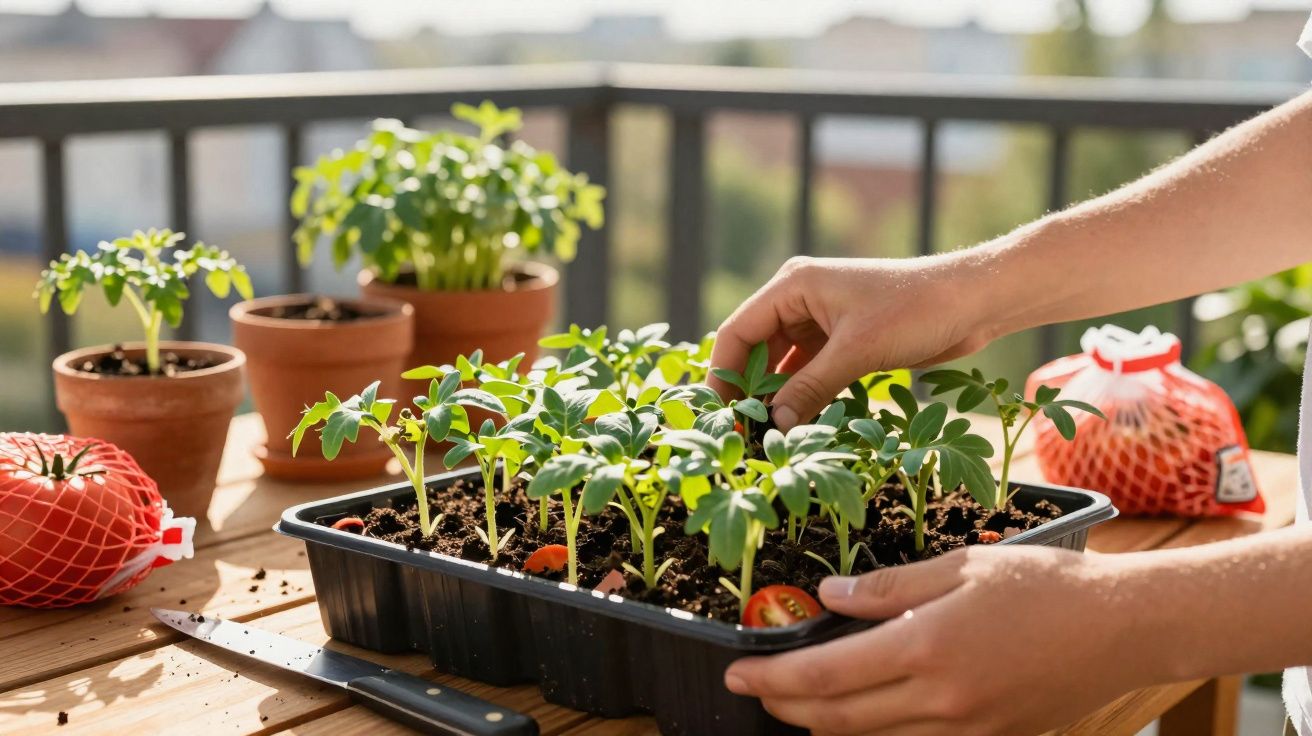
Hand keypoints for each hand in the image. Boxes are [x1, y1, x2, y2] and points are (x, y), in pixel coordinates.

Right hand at [708, 256, 993, 430]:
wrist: (973, 301)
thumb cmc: (915, 310)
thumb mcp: (858, 351)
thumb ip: (811, 388)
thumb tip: (775, 426)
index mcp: (793, 285)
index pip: (739, 331)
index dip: (723, 373)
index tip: (717, 415)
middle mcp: (800, 299)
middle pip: (755, 349)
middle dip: (748, 390)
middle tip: (739, 433)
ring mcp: (820, 320)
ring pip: (782, 364)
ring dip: (775, 397)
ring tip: (765, 436)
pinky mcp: (842, 340)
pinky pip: (808, 371)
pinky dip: (801, 395)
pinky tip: (796, 424)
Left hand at [723, 546, 1168, 735]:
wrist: (1123, 629)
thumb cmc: (1045, 585)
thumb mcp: (961, 567)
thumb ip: (888, 585)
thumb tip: (827, 596)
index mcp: (927, 646)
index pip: (828, 676)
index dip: (774, 679)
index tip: (738, 672)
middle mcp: (940, 699)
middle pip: (839, 719)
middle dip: (786, 708)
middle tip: (753, 690)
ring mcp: (965, 728)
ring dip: (824, 726)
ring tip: (794, 704)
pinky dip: (873, 735)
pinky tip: (859, 715)